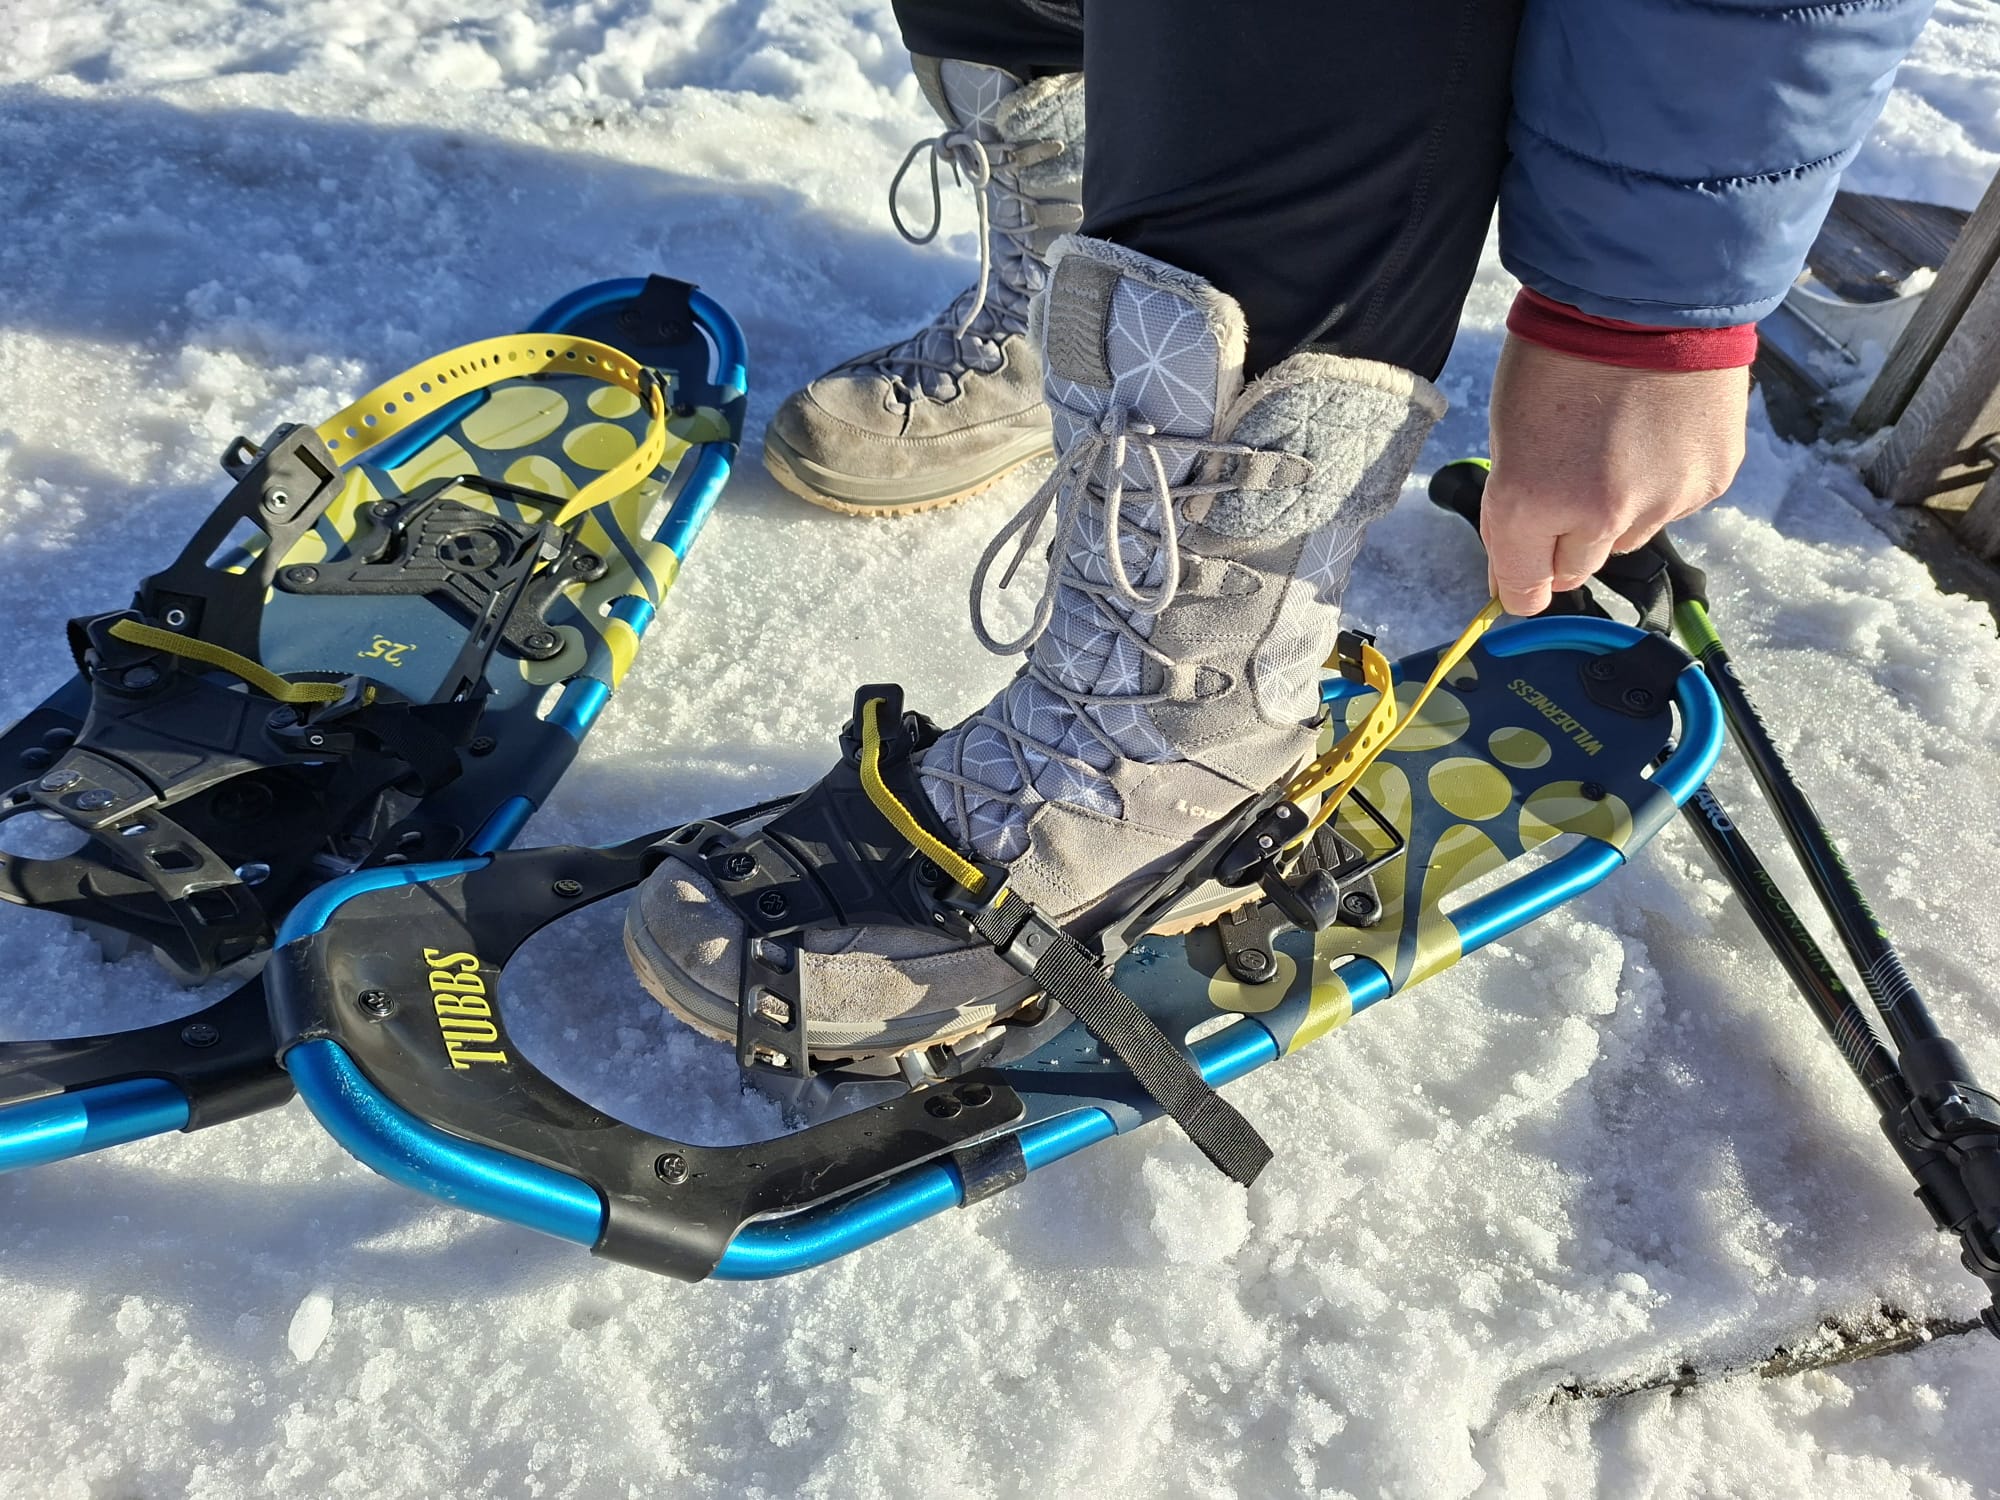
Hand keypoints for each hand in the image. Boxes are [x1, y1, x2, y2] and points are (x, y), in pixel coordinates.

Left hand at [1483, 334, 1747, 615]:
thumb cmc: (1561, 352)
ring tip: (1618, 442)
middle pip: (1575, 570)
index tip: (1520, 586)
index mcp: (1530, 502)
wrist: (1649, 293)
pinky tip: (1658, 431)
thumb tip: (1518, 578)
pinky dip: (1663, 482)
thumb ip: (1515, 510)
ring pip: (1627, 539)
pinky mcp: (1708, 483)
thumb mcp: (1510, 430)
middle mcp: (1596, 516)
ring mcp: (1659, 502)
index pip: (1523, 589)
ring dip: (1617, 511)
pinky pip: (1674, 506)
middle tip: (1569, 482)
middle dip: (1565, 542)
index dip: (1519, 587)